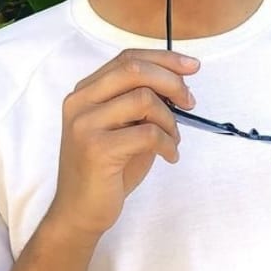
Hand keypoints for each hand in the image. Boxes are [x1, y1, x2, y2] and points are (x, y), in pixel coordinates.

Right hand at [50, 49, 199, 240]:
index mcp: (85, 92)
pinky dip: (168, 143)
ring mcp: (85, 124)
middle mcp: (80, 102)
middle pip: (134, 70)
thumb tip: (179, 83)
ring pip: (144, 99)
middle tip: (189, 102)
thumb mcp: (124, 127)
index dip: (163, 59)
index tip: (191, 66)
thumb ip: (141, 102)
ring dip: (170, 119)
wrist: (79, 211)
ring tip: (172, 139)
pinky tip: (169, 156)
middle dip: (171, 81)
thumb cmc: (107, 170)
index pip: (127, 59)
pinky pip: (148, 133)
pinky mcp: (97, 149)